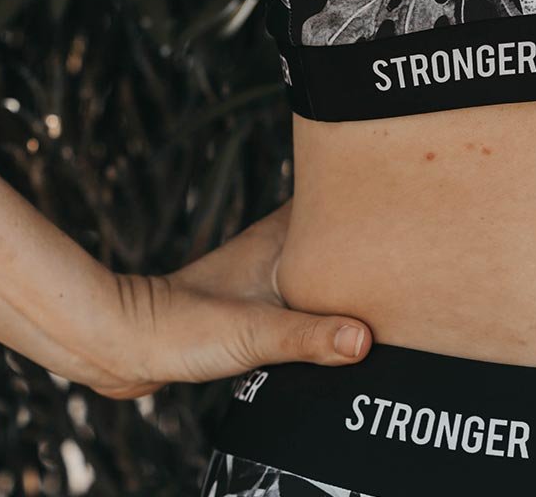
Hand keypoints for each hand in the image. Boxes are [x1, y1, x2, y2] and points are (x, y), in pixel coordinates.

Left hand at [94, 201, 372, 398]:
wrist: (131, 343)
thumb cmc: (184, 326)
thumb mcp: (256, 333)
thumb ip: (310, 336)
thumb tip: (364, 339)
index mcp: (279, 238)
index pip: (330, 196)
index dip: (364, 193)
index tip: (399, 193)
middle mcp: (275, 246)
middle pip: (332, 228)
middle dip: (364, 230)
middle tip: (405, 238)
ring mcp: (266, 270)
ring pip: (319, 255)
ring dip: (344, 262)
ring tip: (385, 273)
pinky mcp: (258, 297)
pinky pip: (305, 283)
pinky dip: (326, 290)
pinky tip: (340, 313)